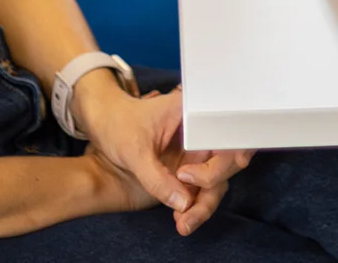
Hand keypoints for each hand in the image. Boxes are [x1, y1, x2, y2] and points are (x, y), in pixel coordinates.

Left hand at [75, 76, 252, 235]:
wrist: (103, 125)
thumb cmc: (118, 124)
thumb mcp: (134, 151)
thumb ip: (157, 178)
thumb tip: (184, 204)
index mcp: (194, 112)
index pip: (225, 131)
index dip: (234, 148)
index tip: (223, 166)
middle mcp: (202, 131)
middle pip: (224, 161)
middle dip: (211, 188)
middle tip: (189, 212)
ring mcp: (197, 151)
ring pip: (216, 180)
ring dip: (204, 204)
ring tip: (183, 224)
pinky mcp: (190, 168)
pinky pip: (201, 189)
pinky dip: (195, 206)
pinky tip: (182, 220)